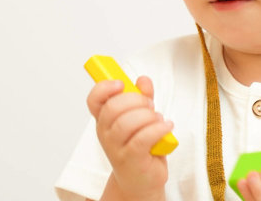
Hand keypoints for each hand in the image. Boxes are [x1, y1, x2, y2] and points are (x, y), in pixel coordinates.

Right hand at [87, 75, 172, 200]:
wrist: (141, 180)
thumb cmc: (140, 146)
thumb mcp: (142, 116)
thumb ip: (143, 96)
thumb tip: (143, 80)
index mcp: (105, 119)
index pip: (94, 100)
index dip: (104, 88)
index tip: (121, 83)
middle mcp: (106, 133)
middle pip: (113, 107)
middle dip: (137, 100)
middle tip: (150, 105)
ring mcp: (115, 148)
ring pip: (128, 122)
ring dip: (149, 116)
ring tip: (158, 119)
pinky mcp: (130, 159)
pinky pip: (143, 138)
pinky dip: (158, 128)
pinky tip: (166, 127)